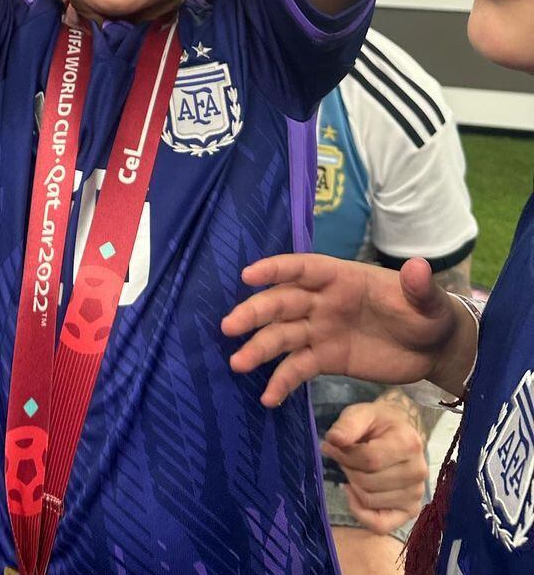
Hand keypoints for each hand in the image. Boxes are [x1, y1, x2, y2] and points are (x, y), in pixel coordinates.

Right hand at [221, 253, 472, 404]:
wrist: (435, 348)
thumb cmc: (428, 314)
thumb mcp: (428, 300)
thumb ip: (419, 287)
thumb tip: (418, 267)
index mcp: (342, 279)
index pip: (303, 269)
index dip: (276, 270)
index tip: (248, 276)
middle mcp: (323, 301)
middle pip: (282, 303)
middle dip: (255, 313)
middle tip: (229, 327)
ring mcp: (321, 331)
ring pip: (283, 336)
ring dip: (259, 348)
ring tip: (237, 364)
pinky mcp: (326, 359)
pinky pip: (298, 368)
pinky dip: (282, 381)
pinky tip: (267, 397)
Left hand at [321, 397, 427, 533]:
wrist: (400, 432)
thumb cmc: (378, 423)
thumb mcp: (361, 413)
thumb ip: (347, 424)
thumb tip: (333, 439)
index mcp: (408, 444)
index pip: (369, 459)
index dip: (344, 455)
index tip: (331, 446)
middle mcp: (418, 472)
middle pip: (368, 482)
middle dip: (347, 469)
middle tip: (341, 457)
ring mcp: (416, 494)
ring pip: (370, 501)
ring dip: (352, 485)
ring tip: (352, 469)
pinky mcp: (410, 511)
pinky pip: (380, 525)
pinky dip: (361, 514)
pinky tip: (353, 494)